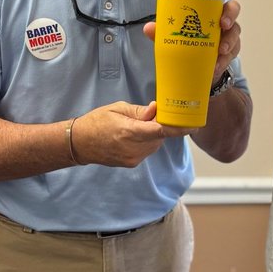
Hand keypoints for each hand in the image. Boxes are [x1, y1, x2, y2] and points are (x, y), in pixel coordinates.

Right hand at [70, 101, 188, 167]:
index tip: (193, 126)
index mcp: (129, 131)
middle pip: (160, 137)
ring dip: (153, 135)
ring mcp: (132, 158)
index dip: (179, 128)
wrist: (79, 143)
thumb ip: (139, 111)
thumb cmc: (96, 121)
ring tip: (135, 126)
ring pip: (155, 144)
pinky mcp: (131, 163)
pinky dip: (146, 142)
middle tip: (149, 115)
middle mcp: (133, 148)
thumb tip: (156, 110)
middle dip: (160, 126)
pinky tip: (131, 136)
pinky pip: (147, 150)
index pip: (161, 130)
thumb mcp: (117, 108)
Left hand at [143, 0, 241, 84]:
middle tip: (223, 24)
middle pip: (232, 9)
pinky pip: (233, 52)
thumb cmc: (186, 43)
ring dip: (229, 41)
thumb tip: (148, 28)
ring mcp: (228, 34)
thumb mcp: (173, 36)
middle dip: (230, 14)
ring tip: (220, 51)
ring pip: (235, 32)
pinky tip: (217, 64)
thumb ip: (162, 31)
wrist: (195, 67)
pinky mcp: (231, 50)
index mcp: (207, 9)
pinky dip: (225, 59)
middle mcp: (221, 18)